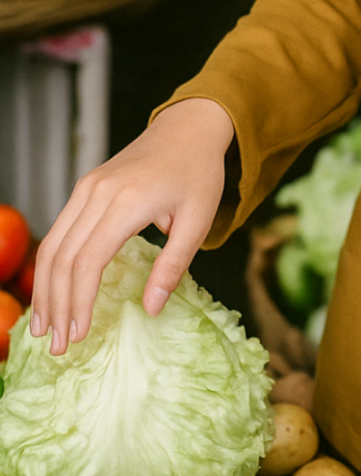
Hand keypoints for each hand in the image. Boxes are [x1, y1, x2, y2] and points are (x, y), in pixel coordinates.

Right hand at [30, 97, 234, 354]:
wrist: (188, 128)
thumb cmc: (199, 175)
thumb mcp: (198, 222)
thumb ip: (173, 266)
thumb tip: (152, 309)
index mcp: (128, 202)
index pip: (89, 261)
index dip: (80, 302)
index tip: (79, 335)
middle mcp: (97, 194)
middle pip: (62, 258)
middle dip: (56, 306)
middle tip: (56, 346)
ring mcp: (86, 189)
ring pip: (52, 246)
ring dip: (45, 290)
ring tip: (46, 328)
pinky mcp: (84, 189)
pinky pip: (59, 232)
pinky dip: (51, 267)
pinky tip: (52, 292)